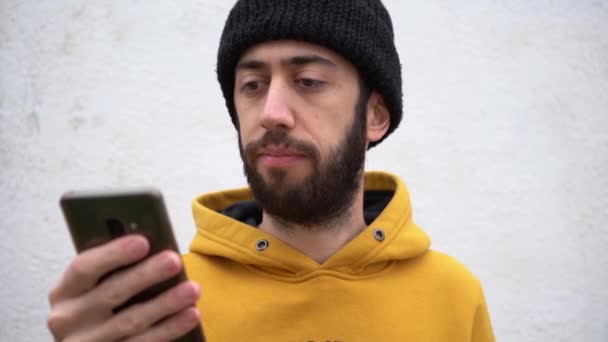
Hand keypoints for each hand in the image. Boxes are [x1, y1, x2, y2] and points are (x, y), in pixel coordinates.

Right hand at [48, 235, 200, 341]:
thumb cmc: (96, 305)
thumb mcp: (91, 287)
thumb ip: (110, 269)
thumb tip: (150, 244)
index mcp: (64, 291)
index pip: (84, 268)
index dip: (113, 254)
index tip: (143, 242)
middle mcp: (69, 319)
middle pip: (112, 293)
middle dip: (146, 275)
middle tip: (174, 260)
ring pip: (132, 322)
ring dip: (166, 303)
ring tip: (193, 289)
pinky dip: (170, 328)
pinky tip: (190, 315)